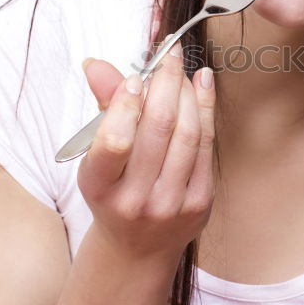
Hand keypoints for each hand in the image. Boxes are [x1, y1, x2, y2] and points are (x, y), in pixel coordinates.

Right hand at [77, 51, 215, 261]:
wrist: (137, 247)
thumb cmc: (114, 192)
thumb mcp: (97, 158)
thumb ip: (103, 109)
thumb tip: (97, 64)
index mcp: (100, 187)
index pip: (114, 141)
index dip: (127, 103)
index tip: (135, 77)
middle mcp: (135, 199)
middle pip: (159, 128)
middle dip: (166, 83)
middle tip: (170, 56)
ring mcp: (171, 204)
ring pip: (188, 134)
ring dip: (188, 93)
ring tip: (184, 70)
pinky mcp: (200, 202)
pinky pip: (206, 146)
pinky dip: (206, 110)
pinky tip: (203, 86)